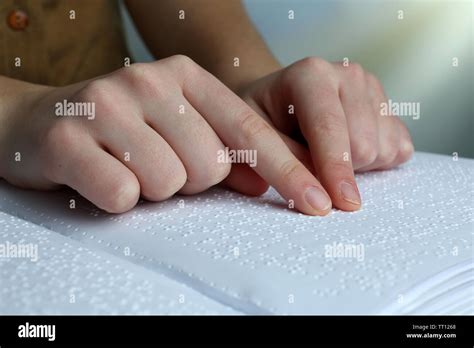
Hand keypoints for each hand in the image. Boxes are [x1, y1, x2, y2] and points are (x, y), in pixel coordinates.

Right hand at [1, 55, 336, 214]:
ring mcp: (107, 105)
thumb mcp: (178, 128)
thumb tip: (261, 182)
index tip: (320, 203)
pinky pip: (124, 194)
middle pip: (210, 165)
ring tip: (127, 167)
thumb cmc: (121, 131)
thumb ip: (222, 149)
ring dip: (152, 188)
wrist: (39, 122)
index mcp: (185, 76)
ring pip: (169, 181)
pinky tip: (100, 176)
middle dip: (189, 180)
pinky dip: (117, 199)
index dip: (288, 171)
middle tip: (157, 164)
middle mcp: (150, 81)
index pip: (250, 132)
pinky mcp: (69, 138)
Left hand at [235, 57, 413, 211]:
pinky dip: (377, 164)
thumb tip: (317, 193)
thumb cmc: (260, 121)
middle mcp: (348, 75)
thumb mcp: (252, 138)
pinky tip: (349, 153)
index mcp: (311, 75)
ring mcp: (373, 89)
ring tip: (327, 155)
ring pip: (384, 150)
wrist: (276, 102)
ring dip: (358, 168)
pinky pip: (400, 150)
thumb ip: (281, 162)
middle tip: (312, 165)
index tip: (340, 204)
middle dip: (340, 171)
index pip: (329, 128)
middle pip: (363, 146)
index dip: (335, 169)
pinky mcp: (390, 107)